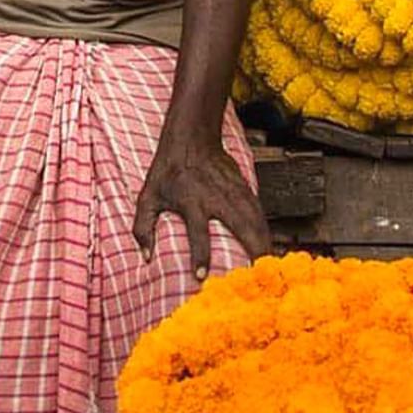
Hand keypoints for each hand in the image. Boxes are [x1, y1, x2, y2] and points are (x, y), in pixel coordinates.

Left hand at [133, 137, 269, 281]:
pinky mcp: (242, 185)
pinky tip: (270, 242)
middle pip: (241, 225)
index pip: (197, 232)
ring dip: (264, 241)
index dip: (199, 255)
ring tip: (270, 264)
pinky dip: (265, 227)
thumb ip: (143, 227)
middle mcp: (215, 197)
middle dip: (252, 249)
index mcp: (191, 201)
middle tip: (258, 275)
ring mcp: (232, 190)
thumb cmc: (167, 169)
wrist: (191, 136)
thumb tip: (146, 257)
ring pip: (254, 218)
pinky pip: (258, 209)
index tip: (201, 276)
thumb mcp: (148, 195)